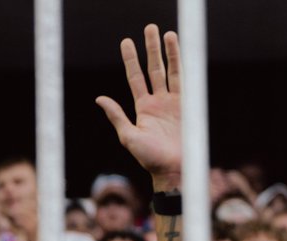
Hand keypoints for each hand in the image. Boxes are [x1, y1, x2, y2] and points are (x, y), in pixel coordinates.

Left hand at [96, 24, 181, 190]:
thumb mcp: (128, 136)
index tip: (126, 42)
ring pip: (170, 70)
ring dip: (169, 52)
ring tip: (167, 33)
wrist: (172, 168)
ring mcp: (173, 102)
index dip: (131, 59)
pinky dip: (184, 65)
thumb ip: (116, 116)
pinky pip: (185, 80)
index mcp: (142, 108)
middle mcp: (157, 101)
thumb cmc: (148, 158)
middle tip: (149, 27)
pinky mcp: (187, 105)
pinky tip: (184, 51)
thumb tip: (100, 98)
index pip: (135, 77)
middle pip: (153, 68)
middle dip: (151, 48)